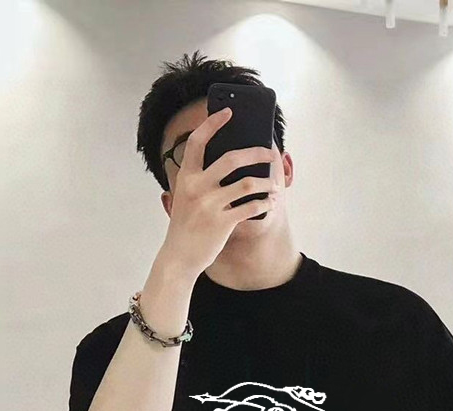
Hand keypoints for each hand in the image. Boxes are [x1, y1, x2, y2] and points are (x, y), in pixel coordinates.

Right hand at [160, 106, 280, 277]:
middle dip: (256, 152)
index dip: (212, 124)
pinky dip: (264, 203)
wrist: (180, 255)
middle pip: (232, 158)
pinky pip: (251, 206)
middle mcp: (197, 187)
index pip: (197, 142)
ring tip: (272, 184)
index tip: (228, 112)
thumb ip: (201, 180)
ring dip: (265, 182)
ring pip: (247, 183)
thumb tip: (231, 165)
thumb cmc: (186, 225)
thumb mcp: (186, 197)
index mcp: (187, 177)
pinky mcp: (223, 222)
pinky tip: (269, 202)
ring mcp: (210, 204)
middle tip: (270, 152)